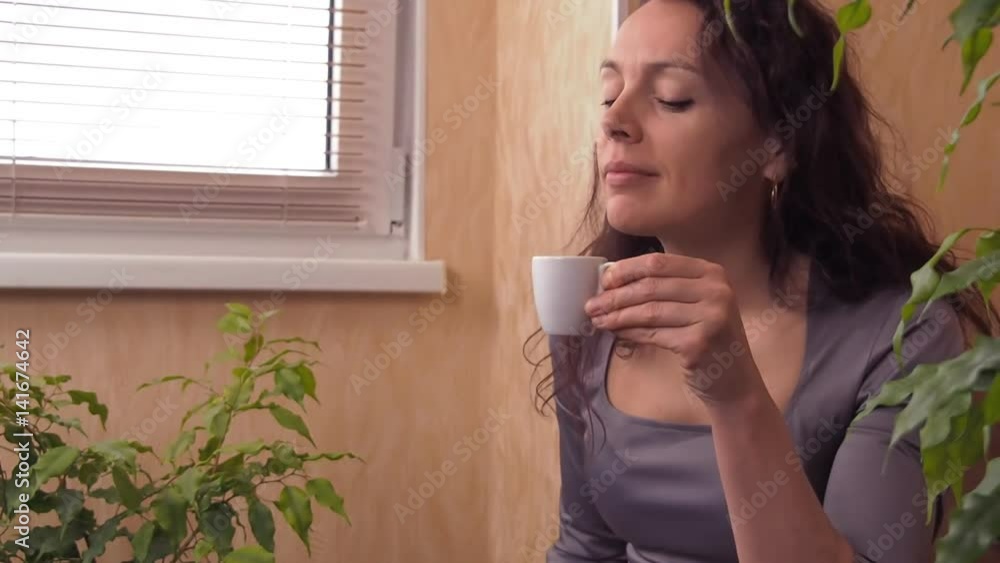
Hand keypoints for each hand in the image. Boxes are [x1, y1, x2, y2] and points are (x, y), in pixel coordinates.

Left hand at [584, 252, 760, 404]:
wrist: (734, 382)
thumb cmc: (707, 339)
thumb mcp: (695, 305)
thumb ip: (665, 288)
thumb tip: (612, 281)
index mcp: (712, 273)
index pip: (659, 262)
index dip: (626, 270)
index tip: (604, 281)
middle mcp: (716, 291)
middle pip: (651, 286)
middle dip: (615, 296)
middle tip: (591, 305)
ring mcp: (711, 317)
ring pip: (649, 311)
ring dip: (617, 316)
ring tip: (597, 320)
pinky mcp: (699, 343)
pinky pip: (653, 334)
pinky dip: (630, 333)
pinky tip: (616, 333)